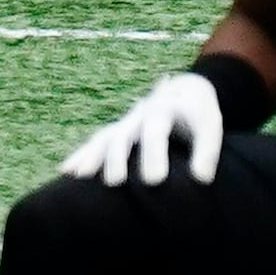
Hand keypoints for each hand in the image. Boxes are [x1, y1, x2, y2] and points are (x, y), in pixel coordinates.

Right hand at [63, 67, 228, 187]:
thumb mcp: (210, 127)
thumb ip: (207, 152)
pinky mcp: (116, 132)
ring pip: (104, 139)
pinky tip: (65, 172)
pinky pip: (95, 143)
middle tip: (114, 183)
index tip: (156, 181)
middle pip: (123, 136)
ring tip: (81, 177)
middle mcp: (138, 116)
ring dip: (92, 157)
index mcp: (163, 111)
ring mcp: (124, 124)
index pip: (155, 132)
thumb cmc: (198, 115)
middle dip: (117, 158)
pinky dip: (81, 156)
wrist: (184, 92)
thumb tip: (201, 180)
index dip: (154, 154)